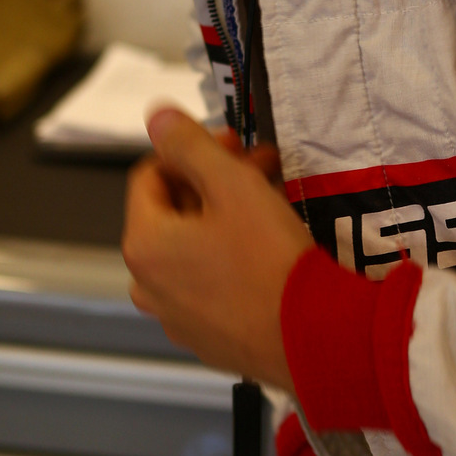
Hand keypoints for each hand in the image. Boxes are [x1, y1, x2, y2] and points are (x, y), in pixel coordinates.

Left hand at [123, 109, 312, 384]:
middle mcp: (148, 286)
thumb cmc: (269, 258)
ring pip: (192, 248)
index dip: (191, 149)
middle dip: (215, 180)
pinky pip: (210, 284)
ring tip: (271, 202)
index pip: (150, 175)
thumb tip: (155, 116)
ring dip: (226, 216)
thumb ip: (187, 143)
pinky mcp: (208, 339)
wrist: (312, 338)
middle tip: (261, 166)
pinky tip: (269, 249)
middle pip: (172, 212)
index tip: (234, 141)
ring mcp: (177, 318)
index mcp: (143, 245)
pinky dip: (231, 258)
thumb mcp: (231, 184)